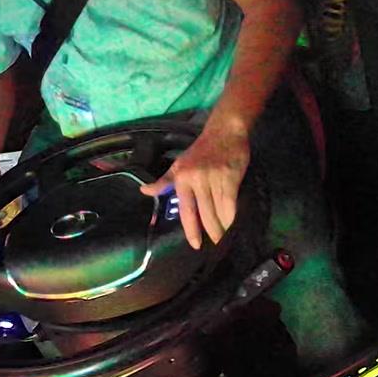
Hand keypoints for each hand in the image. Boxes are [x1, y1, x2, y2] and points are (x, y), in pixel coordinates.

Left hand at [139, 122, 250, 248]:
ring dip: (223, 226)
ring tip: (225, 237)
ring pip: (219, 211)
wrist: (224, 131)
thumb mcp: (179, 164)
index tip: (196, 245)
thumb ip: (164, 182)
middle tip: (215, 244)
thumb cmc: (201, 150)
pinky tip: (233, 223)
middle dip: (211, 232)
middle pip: (204, 214)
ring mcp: (214, 178)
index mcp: (182, 179)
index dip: (191, 230)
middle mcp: (196, 180)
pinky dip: (232, 215)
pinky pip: (231, 203)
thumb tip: (144, 192)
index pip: (186, 211)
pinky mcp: (230, 177)